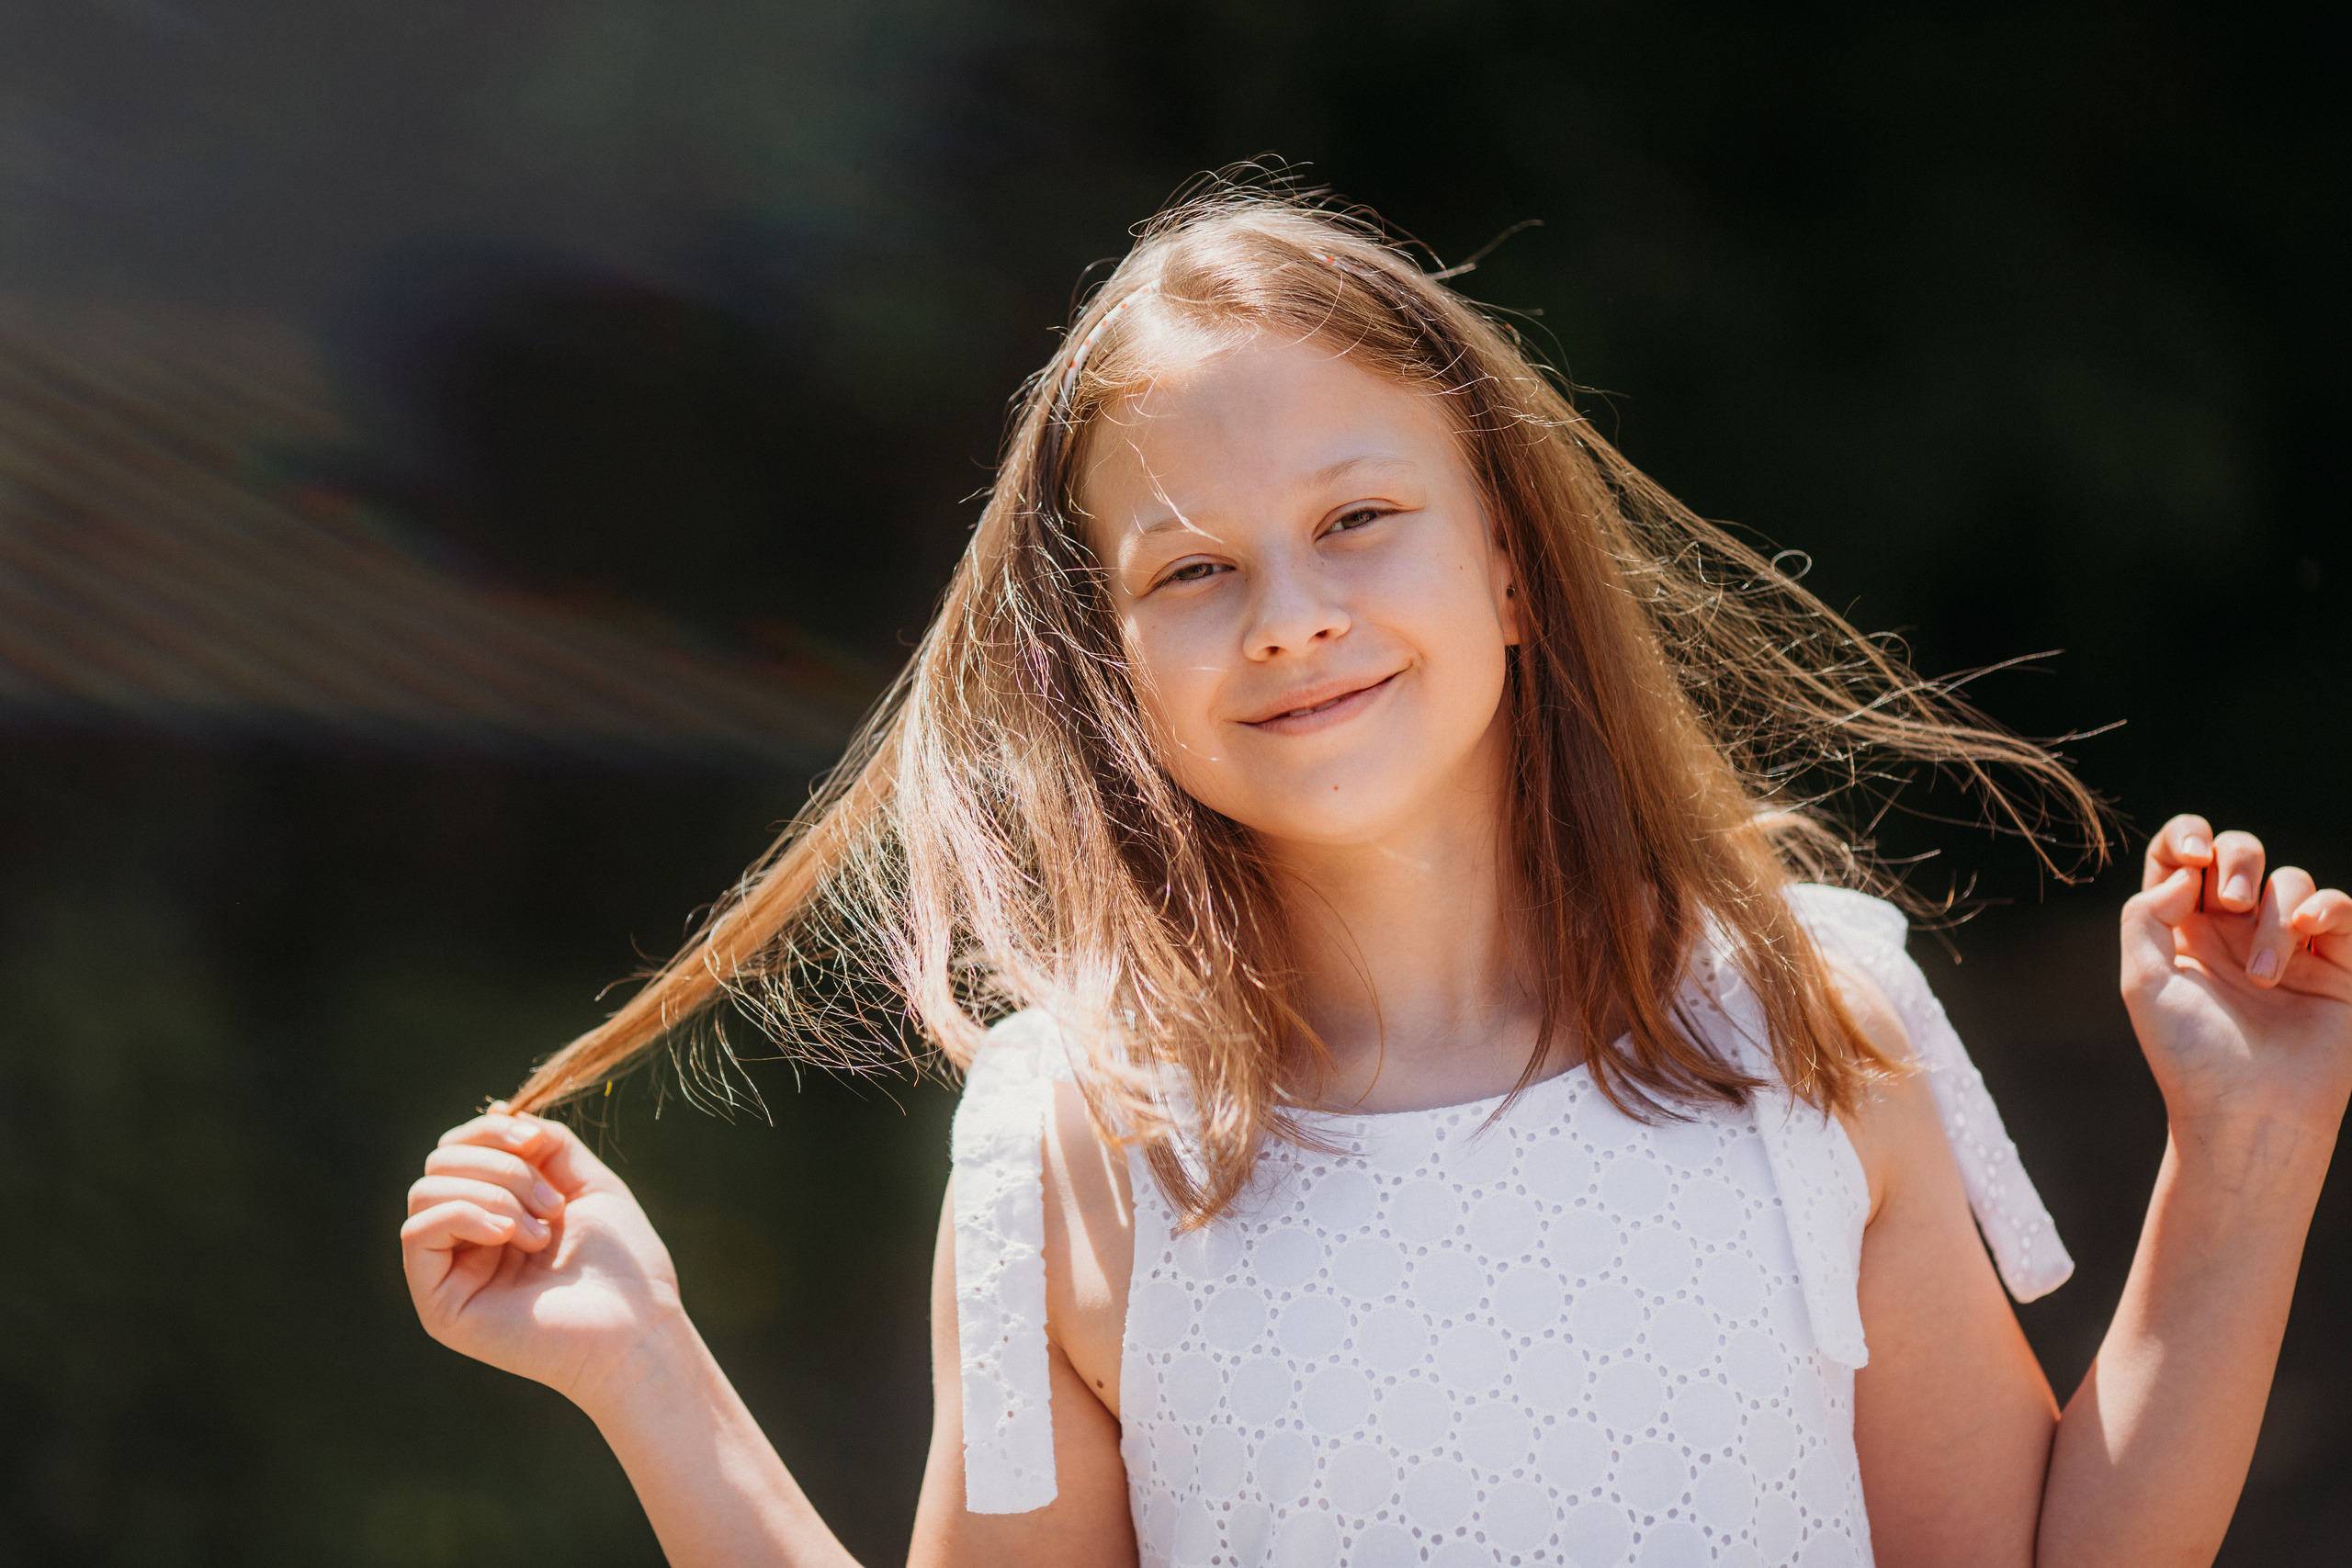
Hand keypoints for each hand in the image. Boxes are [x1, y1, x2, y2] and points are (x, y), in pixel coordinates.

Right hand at [401, 1107, 685, 1407]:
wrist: (636, 1327)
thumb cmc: (622, 1263)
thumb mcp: (586, 1182)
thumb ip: (544, 1144)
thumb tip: (498, 1110)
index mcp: (498, 1212)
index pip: (461, 1148)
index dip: (493, 1130)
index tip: (539, 1142)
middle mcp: (467, 1241)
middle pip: (441, 1163)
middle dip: (501, 1166)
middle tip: (551, 1205)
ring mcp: (450, 1273)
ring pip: (425, 1192)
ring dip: (492, 1193)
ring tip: (539, 1231)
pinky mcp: (439, 1304)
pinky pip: (418, 1232)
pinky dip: (465, 1214)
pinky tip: (509, 1236)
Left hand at [2122, 815, 2351, 1153]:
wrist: (2250, 1113)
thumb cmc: (2191, 1057)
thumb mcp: (2143, 983)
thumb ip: (2144, 916)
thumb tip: (2183, 873)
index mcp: (2183, 930)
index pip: (2182, 856)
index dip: (2186, 836)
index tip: (2192, 856)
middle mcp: (2234, 932)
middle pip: (2240, 852)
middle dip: (2237, 860)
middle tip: (2227, 902)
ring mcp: (2289, 946)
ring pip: (2291, 881)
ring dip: (2275, 917)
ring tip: (2263, 976)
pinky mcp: (2339, 965)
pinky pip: (2342, 908)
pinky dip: (2327, 907)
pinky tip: (2310, 929)